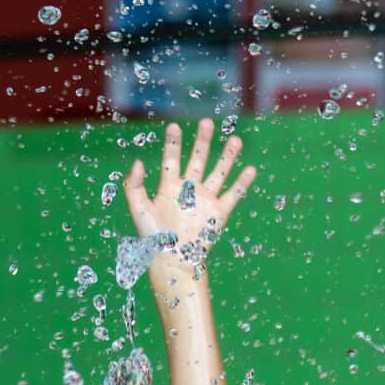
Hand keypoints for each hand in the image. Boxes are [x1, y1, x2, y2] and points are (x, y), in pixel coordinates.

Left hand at [123, 118, 255, 270]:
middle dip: (203, 141)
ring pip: (218, 173)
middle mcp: (189, 190)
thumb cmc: (153, 238)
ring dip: (227, 157)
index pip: (171, 159)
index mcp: (169, 187)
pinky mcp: (219, 213)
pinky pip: (233, 195)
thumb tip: (138, 162)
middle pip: (198, 159)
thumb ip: (134, 185)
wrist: (172, 262)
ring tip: (235, 139)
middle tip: (207, 122)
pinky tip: (250, 169)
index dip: (173, 143)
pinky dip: (242, 183)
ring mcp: (205, 200)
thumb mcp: (138, 209)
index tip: (174, 126)